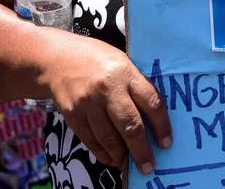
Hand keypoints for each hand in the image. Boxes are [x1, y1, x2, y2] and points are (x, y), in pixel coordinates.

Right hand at [40, 32, 171, 173]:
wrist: (58, 58)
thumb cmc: (97, 60)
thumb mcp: (122, 62)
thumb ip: (136, 85)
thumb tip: (153, 118)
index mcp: (125, 72)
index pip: (151, 102)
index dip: (162, 126)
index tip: (166, 143)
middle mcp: (107, 88)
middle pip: (130, 126)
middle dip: (142, 151)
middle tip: (149, 165)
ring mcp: (88, 103)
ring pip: (109, 138)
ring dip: (121, 155)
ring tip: (129, 163)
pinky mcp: (72, 114)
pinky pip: (90, 140)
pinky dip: (102, 153)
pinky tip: (111, 158)